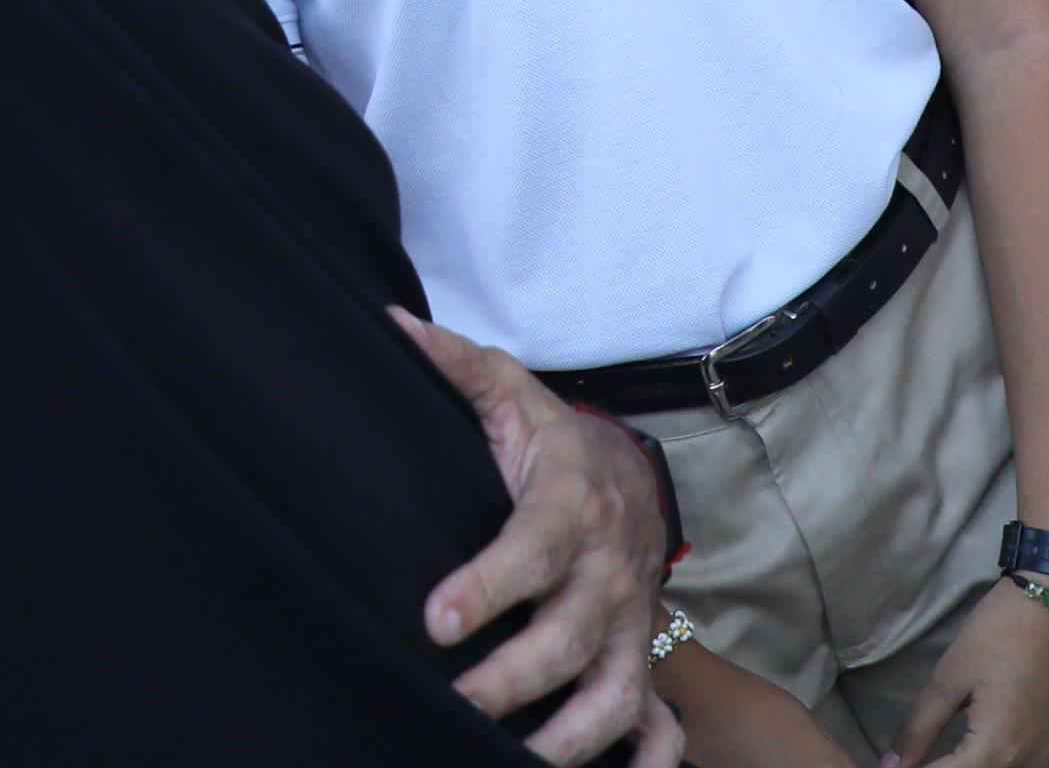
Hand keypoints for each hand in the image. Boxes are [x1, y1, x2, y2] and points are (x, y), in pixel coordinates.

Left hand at [393, 310, 681, 767]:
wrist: (633, 481)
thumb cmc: (555, 445)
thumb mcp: (511, 395)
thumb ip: (455, 364)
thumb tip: (390, 325)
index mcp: (570, 508)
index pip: (532, 551)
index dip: (489, 586)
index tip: (437, 618)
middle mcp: (606, 576)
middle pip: (567, 639)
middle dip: (512, 680)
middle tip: (450, 703)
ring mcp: (628, 629)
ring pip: (614, 697)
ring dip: (568, 740)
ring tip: (506, 760)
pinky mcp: (640, 667)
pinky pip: (658, 730)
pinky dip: (645, 763)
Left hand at [878, 581, 1048, 767]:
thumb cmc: (1002, 631)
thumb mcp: (951, 676)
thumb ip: (920, 727)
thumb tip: (894, 764)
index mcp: (997, 750)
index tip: (901, 766)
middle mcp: (1031, 764)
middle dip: (952, 767)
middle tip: (930, 753)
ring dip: (981, 764)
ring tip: (958, 749)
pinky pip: (1035, 767)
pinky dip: (1010, 762)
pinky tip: (995, 744)